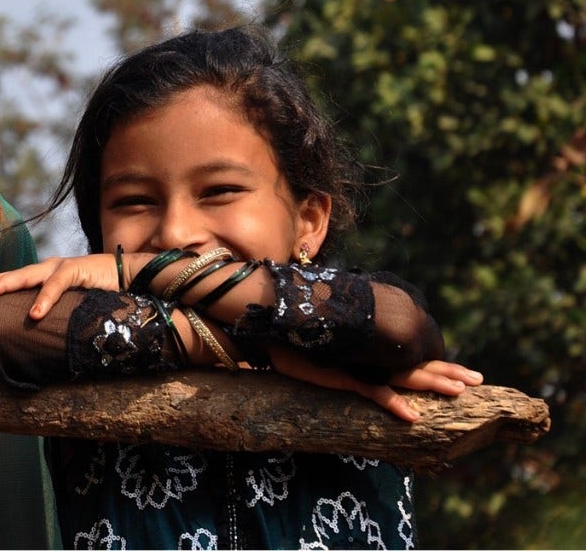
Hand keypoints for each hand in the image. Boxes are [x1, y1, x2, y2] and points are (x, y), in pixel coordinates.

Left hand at [0, 254, 120, 322]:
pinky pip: (57, 284)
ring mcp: (55, 268)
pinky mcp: (76, 269)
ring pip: (21, 275)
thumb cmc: (90, 295)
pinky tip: (34, 314)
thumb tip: (16, 343)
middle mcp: (38, 270)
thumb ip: (38, 317)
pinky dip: (44, 299)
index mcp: (31, 280)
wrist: (125, 275)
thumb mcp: (59, 308)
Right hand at [267, 347, 482, 422]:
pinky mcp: (342, 375)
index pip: (411, 358)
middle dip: (449, 373)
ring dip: (432, 383)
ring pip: (404, 376)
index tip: (463, 372)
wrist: (269, 331)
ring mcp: (358, 364)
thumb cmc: (296, 341)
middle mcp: (370, 355)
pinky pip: (373, 392)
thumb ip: (350, 352)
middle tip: (479, 380)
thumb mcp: (330, 351)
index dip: (438, 364)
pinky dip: (393, 404)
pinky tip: (412, 416)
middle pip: (417, 365)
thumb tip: (363, 355)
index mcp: (371, 350)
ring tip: (459, 392)